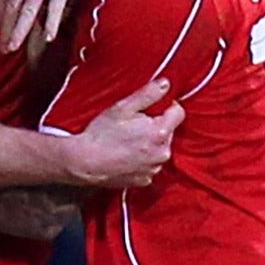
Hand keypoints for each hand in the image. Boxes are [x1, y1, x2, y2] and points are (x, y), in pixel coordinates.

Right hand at [64, 80, 182, 186]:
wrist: (85, 162)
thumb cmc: (102, 134)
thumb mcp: (123, 107)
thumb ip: (148, 94)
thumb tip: (165, 84)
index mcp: (160, 132)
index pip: (178, 113)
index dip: (167, 106)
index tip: (153, 106)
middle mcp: (162, 153)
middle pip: (168, 132)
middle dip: (155, 126)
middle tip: (133, 125)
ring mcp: (154, 169)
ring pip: (159, 150)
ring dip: (149, 144)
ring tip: (127, 141)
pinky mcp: (144, 180)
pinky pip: (149, 165)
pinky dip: (142, 160)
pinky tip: (126, 155)